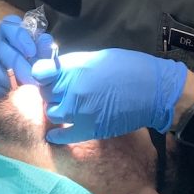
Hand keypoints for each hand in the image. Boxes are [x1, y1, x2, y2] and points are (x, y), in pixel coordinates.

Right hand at [0, 15, 55, 96]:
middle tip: (32, 80)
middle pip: (1, 50)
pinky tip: (10, 90)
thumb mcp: (44, 52)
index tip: (32, 53)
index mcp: (11, 27)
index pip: (10, 26)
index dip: (20, 38)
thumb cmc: (37, 60)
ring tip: (23, 87)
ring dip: (9, 80)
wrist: (24, 76)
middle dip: (18, 66)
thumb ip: (45, 48)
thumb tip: (45, 42)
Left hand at [31, 49, 187, 143]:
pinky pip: (64, 136)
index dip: (42, 74)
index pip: (40, 71)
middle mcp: (72, 89)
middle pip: (45, 93)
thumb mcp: (97, 57)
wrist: (154, 90)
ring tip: (67, 108)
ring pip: (53, 113)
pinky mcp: (89, 129)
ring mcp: (79, 111)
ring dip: (57, 110)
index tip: (48, 76)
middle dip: (51, 92)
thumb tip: (57, 71)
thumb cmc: (129, 68)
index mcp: (75, 68)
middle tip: (62, 92)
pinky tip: (54, 135)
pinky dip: (57, 136)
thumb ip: (74, 65)